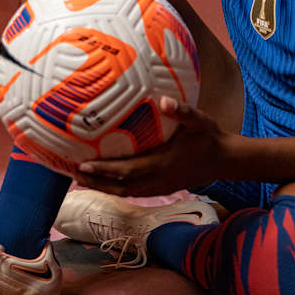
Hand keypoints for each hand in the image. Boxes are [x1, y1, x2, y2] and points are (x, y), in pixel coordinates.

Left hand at [73, 96, 225, 195]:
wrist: (225, 161)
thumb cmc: (209, 138)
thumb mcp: (199, 121)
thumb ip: (182, 112)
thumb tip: (165, 101)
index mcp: (161, 164)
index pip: (126, 171)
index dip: (103, 170)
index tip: (82, 165)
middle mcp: (157, 180)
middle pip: (119, 188)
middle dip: (94, 182)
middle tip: (70, 174)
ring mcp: (159, 187)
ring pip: (124, 193)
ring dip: (102, 187)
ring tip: (80, 178)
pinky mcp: (161, 188)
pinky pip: (133, 192)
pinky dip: (115, 188)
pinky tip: (104, 180)